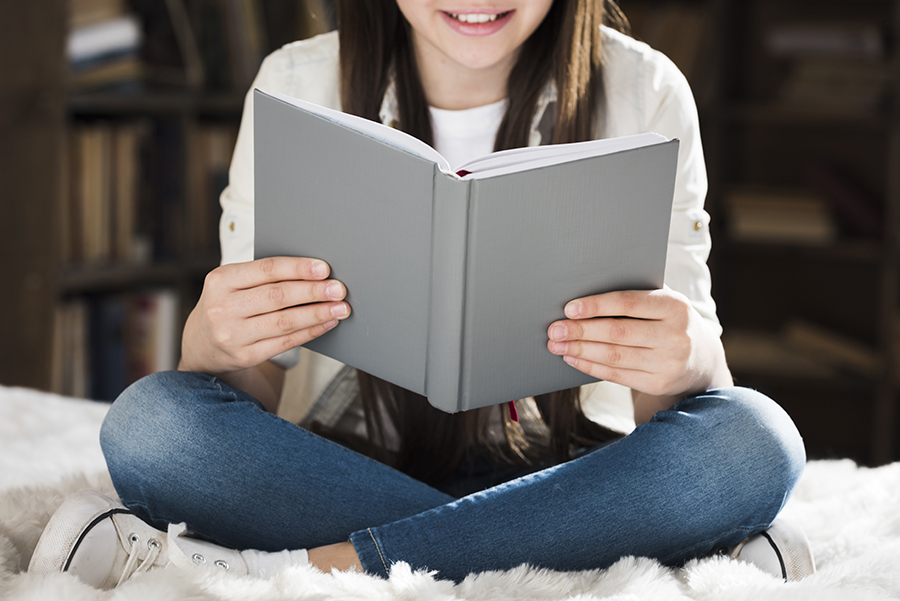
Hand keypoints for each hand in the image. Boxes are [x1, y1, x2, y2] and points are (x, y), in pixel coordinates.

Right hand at [180, 257, 350, 376]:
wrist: (201, 346)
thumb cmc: (228, 306)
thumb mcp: (232, 284)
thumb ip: (264, 276)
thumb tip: (315, 272)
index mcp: (220, 280)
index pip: (266, 270)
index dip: (298, 268)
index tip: (324, 269)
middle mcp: (223, 308)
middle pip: (278, 296)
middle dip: (313, 291)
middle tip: (339, 289)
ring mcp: (232, 335)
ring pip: (284, 321)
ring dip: (317, 314)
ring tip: (340, 308)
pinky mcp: (245, 356)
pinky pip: (285, 342)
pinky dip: (310, 331)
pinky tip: (327, 323)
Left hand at [547, 287, 730, 398]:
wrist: (702, 359)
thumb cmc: (670, 322)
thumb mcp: (663, 304)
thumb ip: (634, 298)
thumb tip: (582, 301)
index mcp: (675, 306)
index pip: (628, 303)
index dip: (596, 306)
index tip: (569, 308)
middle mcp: (675, 335)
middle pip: (617, 332)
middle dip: (581, 331)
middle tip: (554, 329)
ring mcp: (669, 362)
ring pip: (614, 356)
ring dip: (580, 350)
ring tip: (557, 344)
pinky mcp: (659, 383)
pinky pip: (617, 375)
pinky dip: (590, 366)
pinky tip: (572, 358)